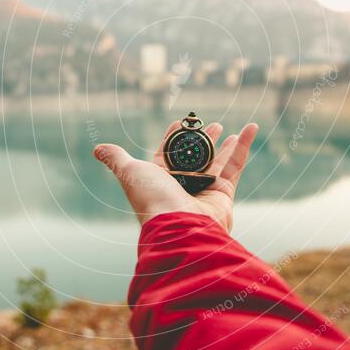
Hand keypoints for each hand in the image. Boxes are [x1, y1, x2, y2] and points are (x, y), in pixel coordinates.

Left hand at [93, 120, 257, 231]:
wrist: (180, 227)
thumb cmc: (152, 199)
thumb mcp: (130, 172)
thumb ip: (117, 159)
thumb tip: (98, 149)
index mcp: (159, 180)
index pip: (166, 154)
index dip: (172, 138)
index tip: (179, 122)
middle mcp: (181, 186)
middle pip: (194, 158)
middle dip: (202, 141)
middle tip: (211, 125)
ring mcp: (203, 191)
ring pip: (216, 162)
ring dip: (224, 144)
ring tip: (228, 129)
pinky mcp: (223, 194)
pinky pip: (235, 166)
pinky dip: (244, 147)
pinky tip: (251, 128)